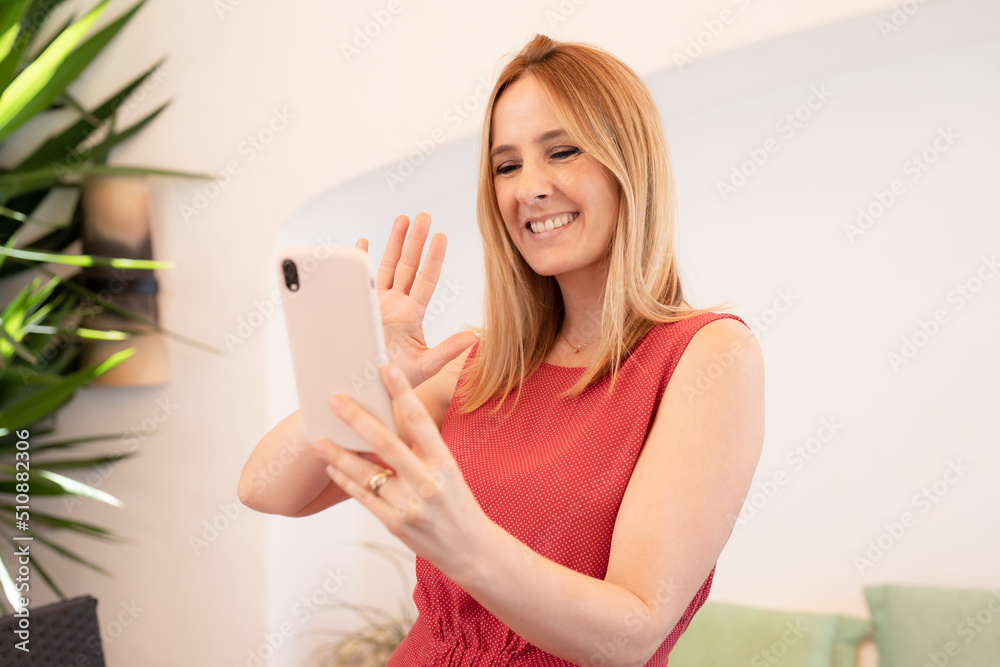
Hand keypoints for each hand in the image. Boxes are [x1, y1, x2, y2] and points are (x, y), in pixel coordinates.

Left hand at [311, 363, 487, 576]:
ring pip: (367, 473)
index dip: (404, 394)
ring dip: (340, 453)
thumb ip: (423, 449)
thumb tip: (389, 419)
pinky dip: (346, 480)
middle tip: (336, 400)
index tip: (387, 369)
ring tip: (318, 439)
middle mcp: (428, 482)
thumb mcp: (449, 471)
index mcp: (444, 463)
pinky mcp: (395, 524)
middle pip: (387, 444)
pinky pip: (364, 498)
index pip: (421, 422)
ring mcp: (410, 505)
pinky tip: (333, 466)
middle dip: (358, 419)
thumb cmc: (456, 502)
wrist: (469, 548)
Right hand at [355, 213, 477, 387]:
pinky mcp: (360, 309)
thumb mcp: (425, 367)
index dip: (433, 259)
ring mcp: (378, 304)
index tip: (441, 237)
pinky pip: (361, 280)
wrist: (368, 390)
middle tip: (424, 216)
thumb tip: (474, 337)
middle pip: (407, 266)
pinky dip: (361, 261)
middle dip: (415, 241)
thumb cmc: (397, 380)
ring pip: (387, 266)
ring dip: (394, 242)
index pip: (425, 281)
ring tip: (403, 218)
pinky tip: (363, 242)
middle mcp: (397, 305)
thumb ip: (447, 351)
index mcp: (412, 315)